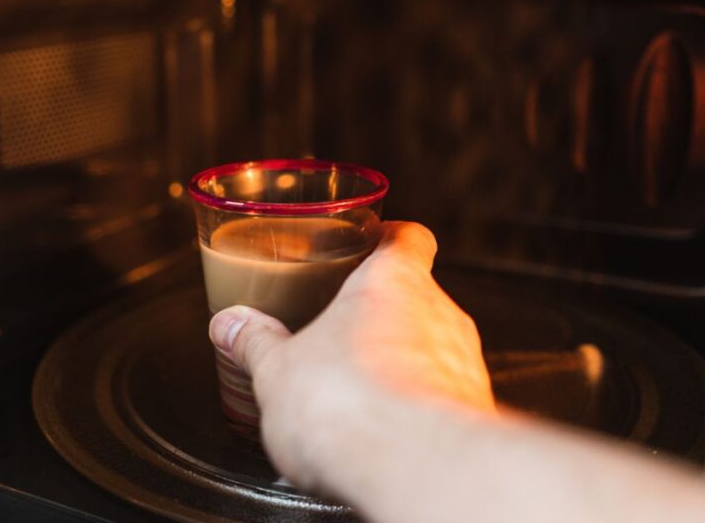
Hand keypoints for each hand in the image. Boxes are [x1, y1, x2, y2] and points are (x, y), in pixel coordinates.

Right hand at [208, 221, 494, 492]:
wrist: (407, 467)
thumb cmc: (348, 403)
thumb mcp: (276, 369)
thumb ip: (254, 341)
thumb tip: (231, 326)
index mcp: (392, 281)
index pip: (408, 238)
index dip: (391, 238)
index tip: (373, 242)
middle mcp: (440, 314)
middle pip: (417, 297)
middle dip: (380, 316)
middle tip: (341, 333)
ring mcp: (464, 365)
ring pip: (433, 350)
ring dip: (400, 365)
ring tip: (355, 394)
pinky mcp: (473, 414)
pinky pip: (443, 399)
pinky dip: (414, 409)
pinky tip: (379, 433)